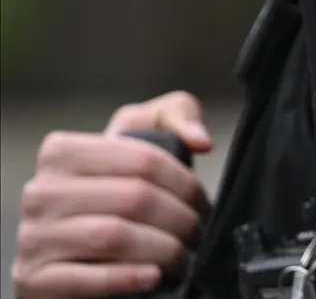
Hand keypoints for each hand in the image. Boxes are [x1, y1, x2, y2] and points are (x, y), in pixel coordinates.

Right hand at [12, 91, 212, 297]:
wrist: (78, 254)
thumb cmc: (116, 191)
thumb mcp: (144, 140)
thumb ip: (176, 116)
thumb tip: (199, 139)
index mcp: (63, 151)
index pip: (143, 159)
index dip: (185, 184)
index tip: (201, 202)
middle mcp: (41, 191)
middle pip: (134, 198)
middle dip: (180, 220)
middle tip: (196, 234)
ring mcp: (34, 236)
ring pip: (114, 236)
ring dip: (163, 250)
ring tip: (181, 257)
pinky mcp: (34, 279)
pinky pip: (86, 279)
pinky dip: (127, 278)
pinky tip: (152, 276)